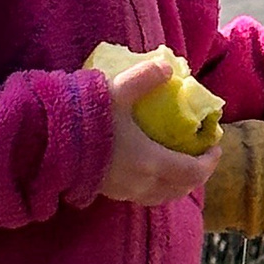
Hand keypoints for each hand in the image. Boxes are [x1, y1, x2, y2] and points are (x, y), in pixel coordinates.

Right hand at [95, 49, 217, 204]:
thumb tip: (168, 66)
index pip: (192, 172)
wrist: (47, 144)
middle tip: (202, 156)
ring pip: (163, 196)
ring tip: (181, 165)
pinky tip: (152, 171)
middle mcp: (142, 183)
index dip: (209, 162)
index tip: (216, 146)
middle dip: (197, 175)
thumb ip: (145, 78)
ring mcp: (125, 192)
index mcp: (151, 162)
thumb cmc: (85, 120)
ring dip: (178, 184)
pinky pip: (144, 196)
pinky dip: (158, 187)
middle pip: (180, 188)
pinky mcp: (109, 193)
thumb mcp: (118, 91)